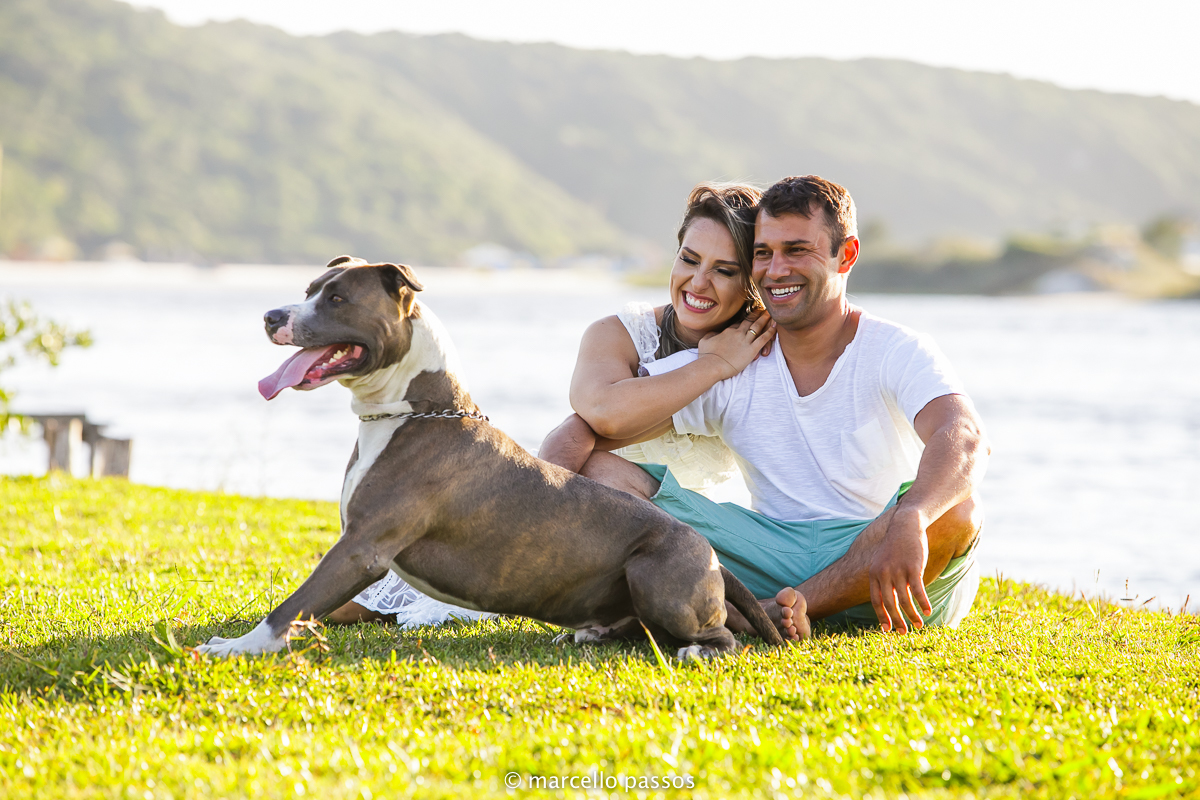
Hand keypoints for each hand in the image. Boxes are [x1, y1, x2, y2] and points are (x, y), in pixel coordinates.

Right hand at [697, 312, 775, 379]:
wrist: (712, 365)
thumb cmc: (706, 355)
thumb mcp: (705, 341)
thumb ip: (711, 334)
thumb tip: (715, 333)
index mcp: (728, 331)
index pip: (739, 323)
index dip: (745, 318)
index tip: (750, 314)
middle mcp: (738, 333)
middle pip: (749, 321)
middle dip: (757, 314)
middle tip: (763, 309)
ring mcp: (745, 341)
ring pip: (757, 327)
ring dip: (765, 319)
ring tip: (770, 313)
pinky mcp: (751, 350)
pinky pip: (763, 338)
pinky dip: (770, 331)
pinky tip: (775, 325)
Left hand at [868, 509, 932, 632]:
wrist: (905, 525)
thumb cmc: (895, 546)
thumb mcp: (883, 561)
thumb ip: (882, 578)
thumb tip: (887, 598)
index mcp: (874, 574)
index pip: (876, 600)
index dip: (882, 616)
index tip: (887, 629)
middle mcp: (884, 574)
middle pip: (890, 603)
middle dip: (897, 620)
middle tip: (903, 632)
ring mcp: (898, 571)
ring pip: (905, 600)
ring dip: (912, 615)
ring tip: (919, 625)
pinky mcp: (913, 567)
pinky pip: (918, 591)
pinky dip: (923, 603)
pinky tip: (929, 611)